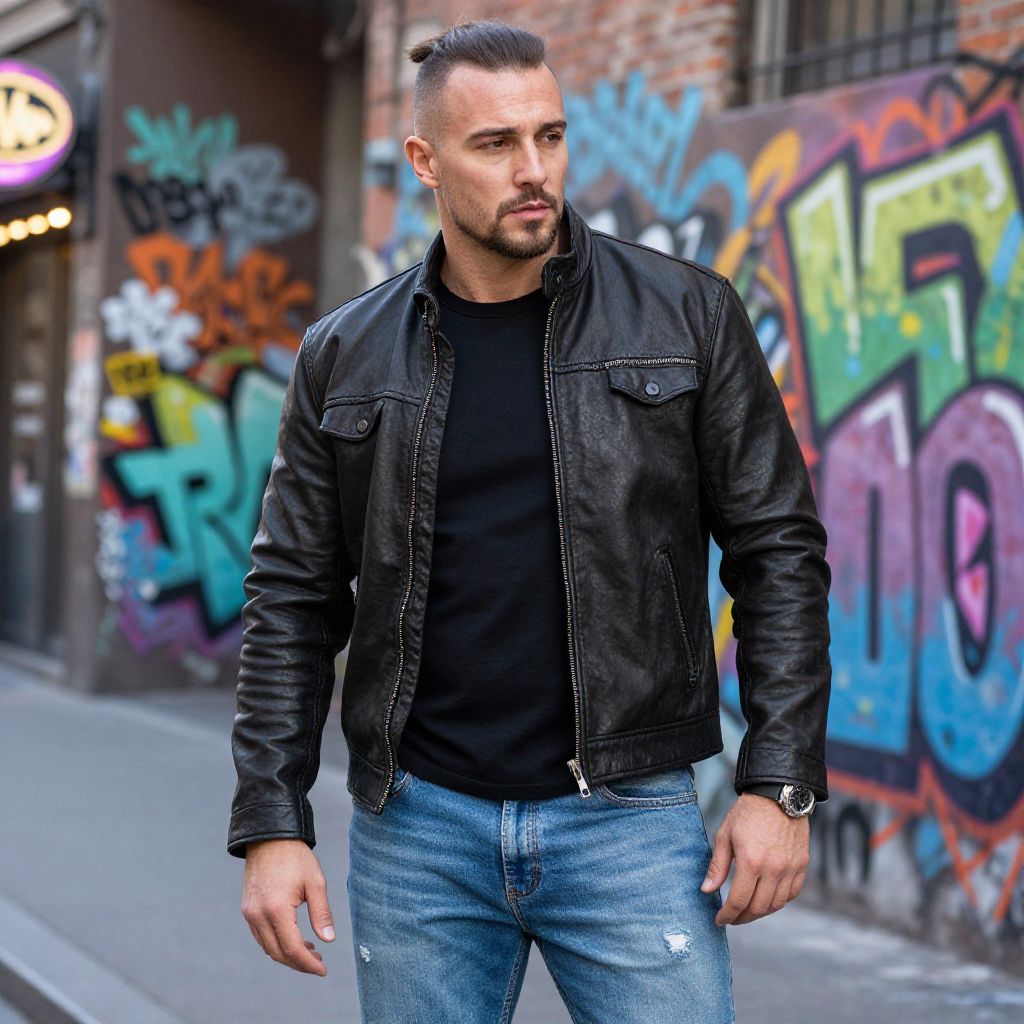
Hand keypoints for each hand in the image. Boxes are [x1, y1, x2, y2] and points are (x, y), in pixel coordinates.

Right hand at [241, 838, 335, 975]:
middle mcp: (259, 915)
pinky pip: (260, 936)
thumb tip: (329, 940)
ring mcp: (250, 913)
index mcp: (277, 909)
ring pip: (268, 948)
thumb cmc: (295, 857)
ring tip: (309, 951)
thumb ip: (322, 913)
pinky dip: (276, 943)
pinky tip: (292, 938)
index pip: (293, 949)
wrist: (270, 837)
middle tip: (318, 962)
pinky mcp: (247, 909)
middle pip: (278, 954)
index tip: (323, 970)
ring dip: (287, 955)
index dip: (309, 964)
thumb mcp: (315, 882)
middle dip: (299, 963)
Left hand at [699, 793, 809, 925]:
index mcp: (751, 861)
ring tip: (747, 910)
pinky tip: (767, 899)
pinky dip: (779, 901)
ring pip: (776, 904)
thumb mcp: (725, 835)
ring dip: (760, 912)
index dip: (728, 915)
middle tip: (732, 917)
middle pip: (758, 908)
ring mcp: (791, 869)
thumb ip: (717, 866)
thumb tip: (706, 891)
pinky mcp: (802, 865)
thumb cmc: (747, 813)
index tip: (720, 920)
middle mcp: (774, 869)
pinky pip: (792, 894)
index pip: (739, 901)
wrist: (777, 795)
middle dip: (742, 918)